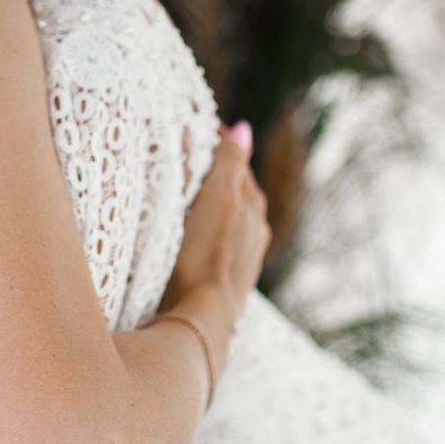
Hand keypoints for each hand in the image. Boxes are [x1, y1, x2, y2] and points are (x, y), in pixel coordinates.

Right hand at [165, 121, 268, 315]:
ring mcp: (244, 255)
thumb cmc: (206, 254)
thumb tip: (243, 129)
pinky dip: (209, 229)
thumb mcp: (218, 198)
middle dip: (216, 171)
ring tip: (190, 195)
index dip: (217, 142)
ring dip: (213, 202)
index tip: (197, 127)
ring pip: (229, 217)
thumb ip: (230, 162)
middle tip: (189, 155)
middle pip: (236, 188)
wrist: (203, 316)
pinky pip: (221, 242)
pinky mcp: (229, 278)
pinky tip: (198, 237)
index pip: (236, 160)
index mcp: (252, 204)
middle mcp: (255, 228)